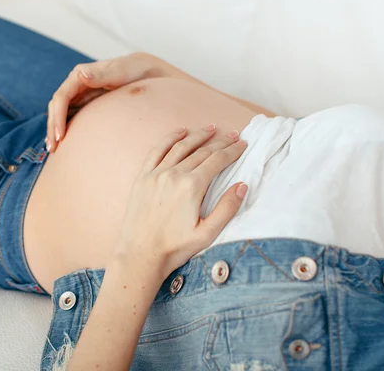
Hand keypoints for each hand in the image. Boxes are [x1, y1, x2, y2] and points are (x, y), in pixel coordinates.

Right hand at [45, 52, 168, 151]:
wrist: (148, 74)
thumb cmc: (135, 71)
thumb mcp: (121, 71)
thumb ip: (101, 74)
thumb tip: (80, 75)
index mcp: (80, 75)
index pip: (61, 97)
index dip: (57, 116)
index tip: (60, 135)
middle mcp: (77, 85)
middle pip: (57, 107)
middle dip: (52, 127)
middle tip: (53, 148)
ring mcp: (81, 96)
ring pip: (61, 114)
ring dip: (55, 130)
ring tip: (53, 150)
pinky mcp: (87, 105)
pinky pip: (71, 117)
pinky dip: (65, 129)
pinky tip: (64, 145)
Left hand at [111, 124, 248, 282]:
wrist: (139, 255)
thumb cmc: (174, 248)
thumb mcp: (207, 233)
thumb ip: (227, 208)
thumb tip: (242, 185)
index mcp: (192, 186)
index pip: (217, 160)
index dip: (232, 151)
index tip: (243, 144)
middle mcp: (174, 174)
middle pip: (202, 151)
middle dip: (220, 142)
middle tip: (233, 135)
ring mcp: (156, 174)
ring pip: (181, 147)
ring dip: (197, 136)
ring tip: (210, 128)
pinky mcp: (143, 177)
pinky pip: (157, 151)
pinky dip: (170, 139)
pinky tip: (180, 132)